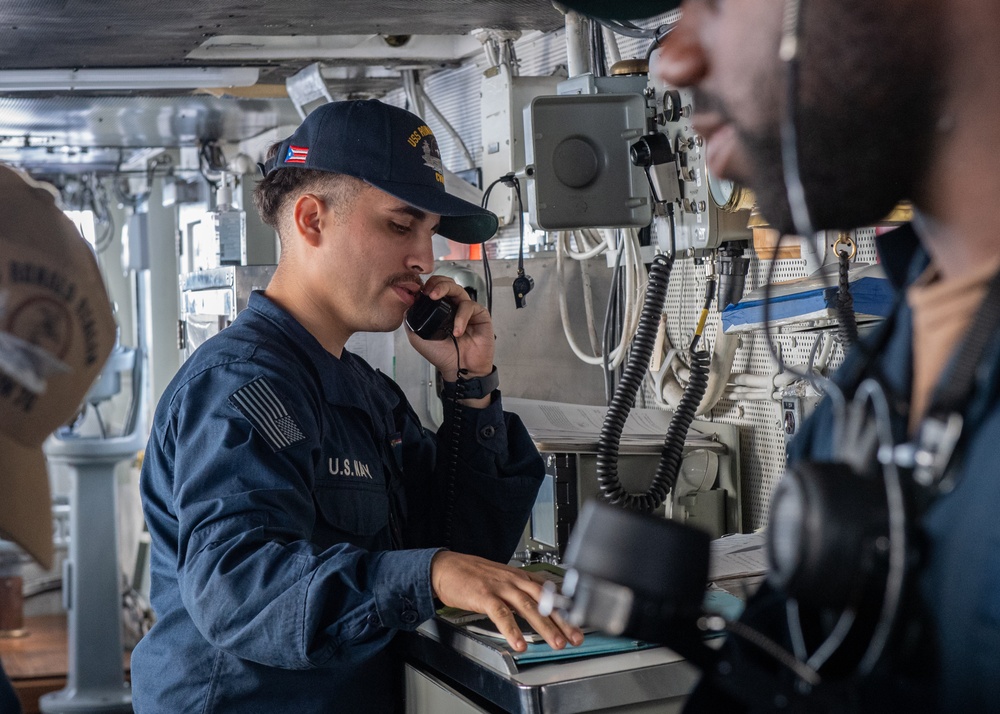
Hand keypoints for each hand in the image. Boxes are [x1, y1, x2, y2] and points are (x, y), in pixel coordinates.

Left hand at [405, 276, 493, 381]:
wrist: (459, 369)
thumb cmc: (442, 356)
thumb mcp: (418, 338)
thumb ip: (411, 320)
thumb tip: (406, 302)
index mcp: (440, 309)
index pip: (435, 288)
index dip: (428, 286)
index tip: (419, 292)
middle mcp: (454, 306)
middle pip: (447, 283)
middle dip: (436, 283)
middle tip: (428, 291)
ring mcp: (467, 310)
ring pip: (458, 289)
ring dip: (445, 290)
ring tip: (435, 298)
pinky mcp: (480, 315)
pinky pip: (470, 306)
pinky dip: (461, 317)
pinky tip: (456, 331)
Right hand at [430, 551, 584, 652]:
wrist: (446, 567)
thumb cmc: (472, 574)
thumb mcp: (502, 579)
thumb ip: (520, 592)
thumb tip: (537, 609)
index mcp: (520, 577)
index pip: (550, 593)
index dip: (566, 610)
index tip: (578, 625)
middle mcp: (515, 580)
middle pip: (545, 601)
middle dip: (563, 621)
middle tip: (575, 638)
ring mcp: (500, 587)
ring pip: (528, 608)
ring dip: (545, 627)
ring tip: (556, 643)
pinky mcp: (485, 596)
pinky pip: (502, 615)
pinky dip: (512, 630)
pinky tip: (520, 643)